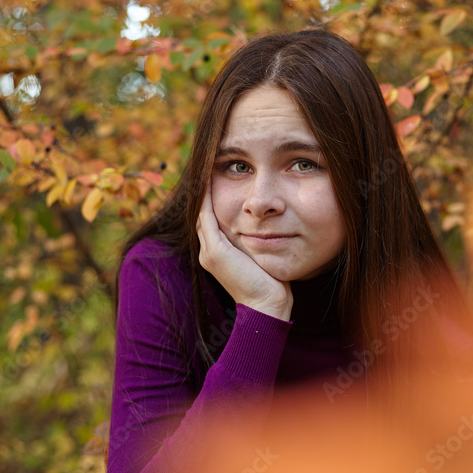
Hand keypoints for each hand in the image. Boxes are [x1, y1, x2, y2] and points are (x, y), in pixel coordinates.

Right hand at [196, 179, 292, 320]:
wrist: (267, 305)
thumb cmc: (271, 283)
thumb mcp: (261, 255)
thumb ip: (258, 240)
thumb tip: (271, 224)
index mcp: (217, 253)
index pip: (210, 219)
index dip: (210, 199)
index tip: (215, 177)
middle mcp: (208, 251)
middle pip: (201, 213)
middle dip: (203, 191)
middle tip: (207, 166)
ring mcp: (210, 251)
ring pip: (201, 212)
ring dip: (202, 190)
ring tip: (205, 168)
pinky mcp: (216, 251)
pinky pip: (206, 216)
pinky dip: (206, 197)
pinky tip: (208, 179)